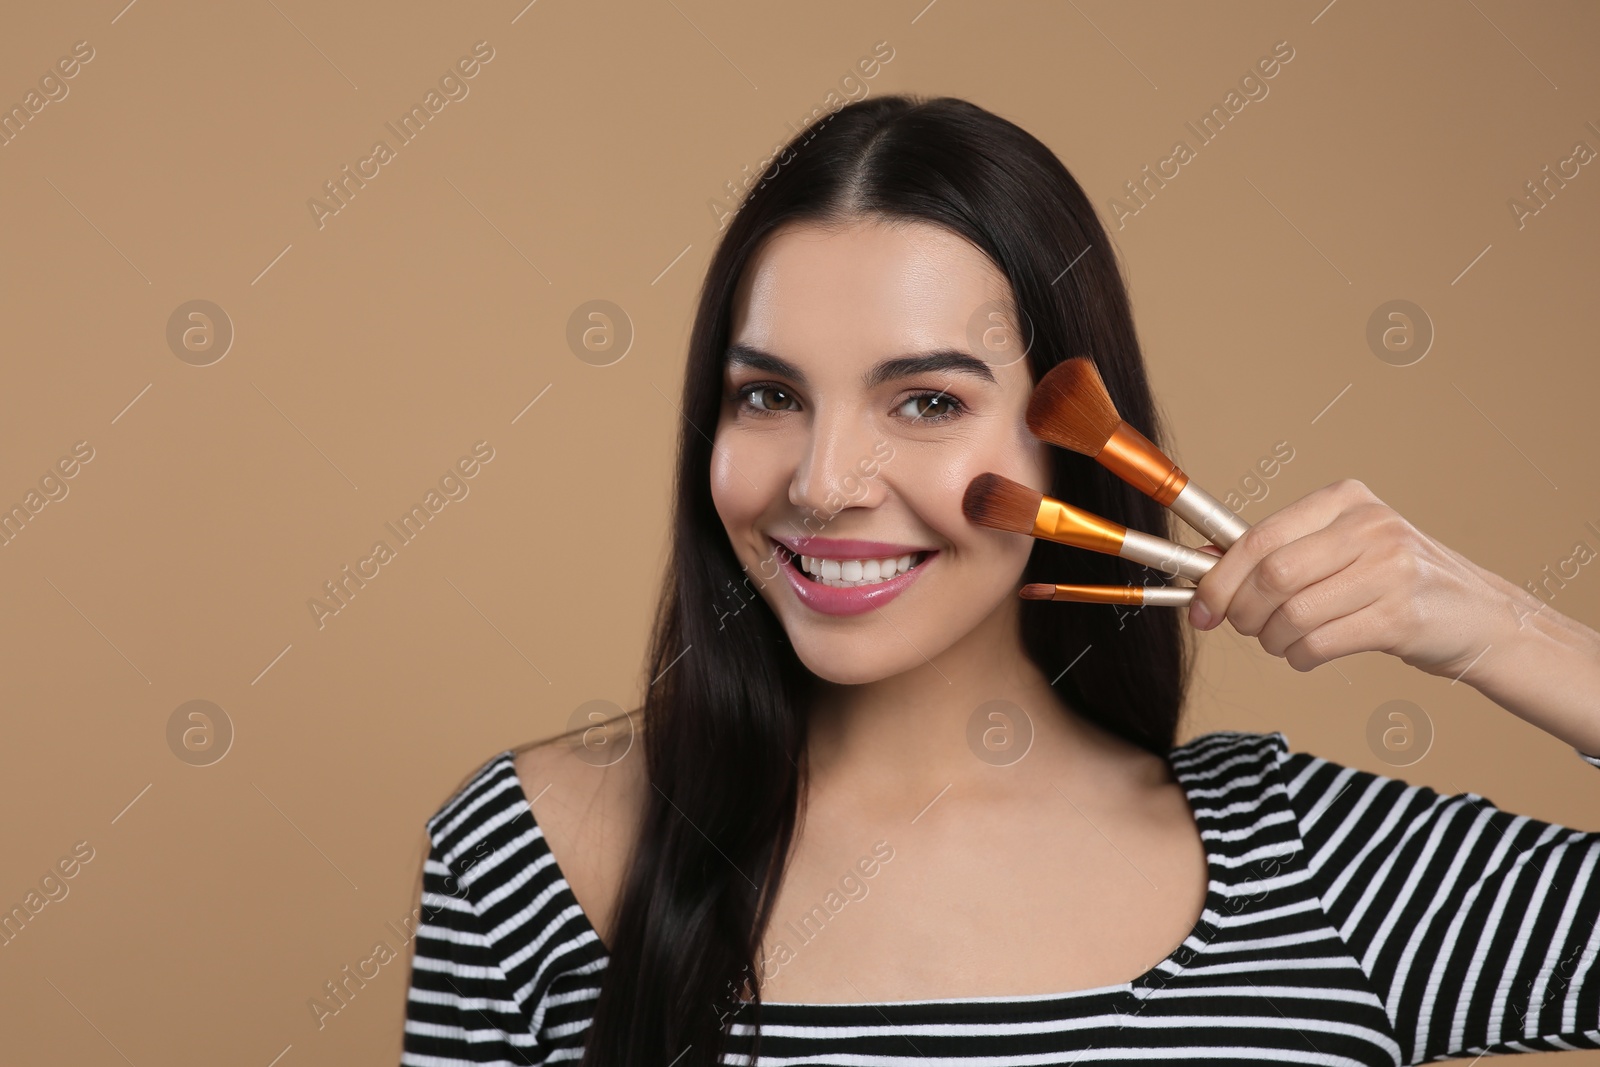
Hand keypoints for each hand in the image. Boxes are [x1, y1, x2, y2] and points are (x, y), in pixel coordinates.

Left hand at [1187, 478, 1522, 678]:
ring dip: (1271, 640)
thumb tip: (1199, 560)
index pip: (1259, 537)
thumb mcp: (1338, 549)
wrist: (1479, 616)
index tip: (1200, 607)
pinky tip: (1307, 653)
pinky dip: (1299, 657)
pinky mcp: (1402, 616)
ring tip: (1282, 641)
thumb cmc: (1392, 582)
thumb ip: (1275, 551)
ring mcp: (1390, 569)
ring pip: (1292, 614)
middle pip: (1271, 576)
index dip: (1218, 578)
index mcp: (1344, 500)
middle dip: (1241, 612)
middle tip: (1242, 628)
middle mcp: (1368, 526)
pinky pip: (1320, 643)